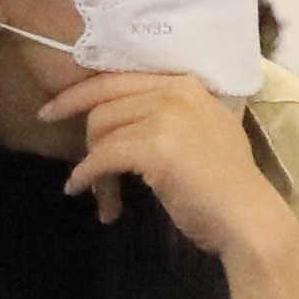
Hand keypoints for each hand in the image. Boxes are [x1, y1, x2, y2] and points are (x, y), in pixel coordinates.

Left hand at [43, 68, 298, 270]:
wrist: (248, 218)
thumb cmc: (223, 185)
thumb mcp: (200, 132)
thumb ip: (166, 114)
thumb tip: (111, 116)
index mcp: (186, 84)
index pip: (117, 79)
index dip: (77, 95)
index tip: (50, 113)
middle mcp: (176, 92)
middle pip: (103, 107)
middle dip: (88, 142)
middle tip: (88, 173)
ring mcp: (168, 118)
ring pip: (101, 133)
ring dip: (92, 167)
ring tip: (100, 194)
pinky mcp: (156, 148)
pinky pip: (102, 158)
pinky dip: (87, 176)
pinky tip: (82, 190)